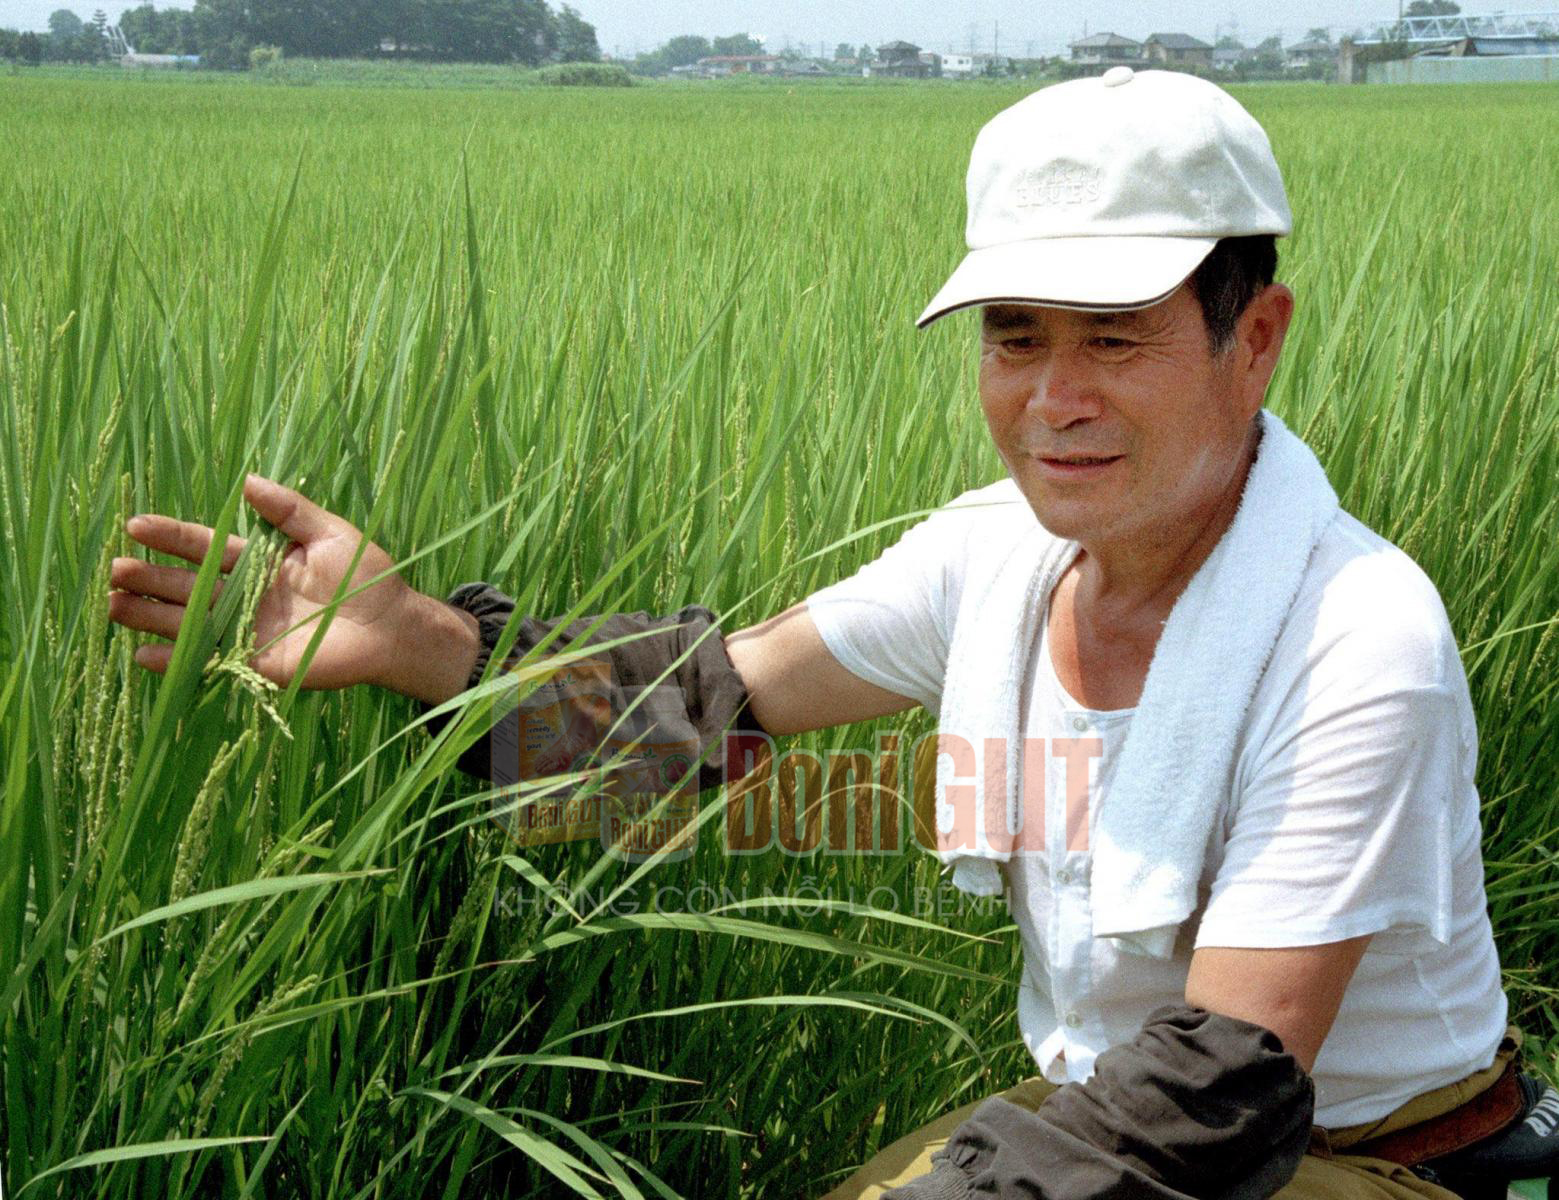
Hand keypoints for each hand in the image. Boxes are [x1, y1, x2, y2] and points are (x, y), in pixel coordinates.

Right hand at [108, 475, 475, 698]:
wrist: (393, 627)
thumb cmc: (368, 577)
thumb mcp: (330, 533)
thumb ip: (289, 510)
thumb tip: (247, 480)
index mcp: (259, 562)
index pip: (205, 548)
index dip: (172, 538)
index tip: (136, 525)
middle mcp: (245, 596)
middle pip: (187, 586)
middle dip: (150, 578)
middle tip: (114, 569)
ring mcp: (248, 630)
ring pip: (189, 622)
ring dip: (151, 616)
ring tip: (113, 607)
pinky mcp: (257, 663)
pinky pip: (211, 660)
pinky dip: (177, 660)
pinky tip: (144, 655)